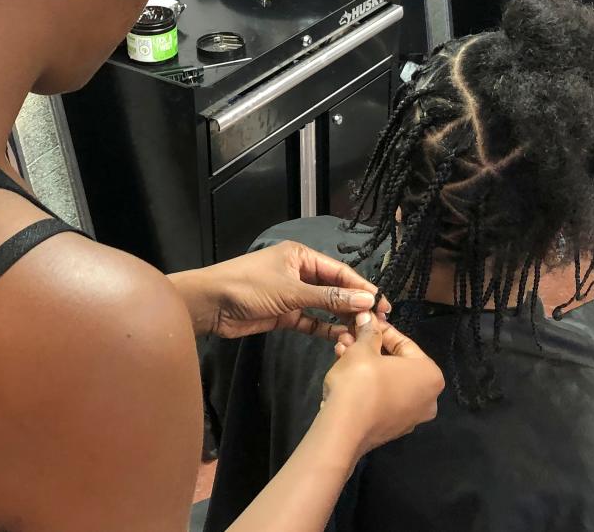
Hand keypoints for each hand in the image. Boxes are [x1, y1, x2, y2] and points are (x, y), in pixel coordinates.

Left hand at [170, 241, 390, 338]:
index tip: (382, 304)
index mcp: (301, 256)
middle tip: (378, 322)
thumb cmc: (249, 287)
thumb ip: (329, 298)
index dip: (362, 287)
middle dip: (354, 305)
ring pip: (324, 307)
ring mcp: (291, 294)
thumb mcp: (291, 291)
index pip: (340, 271)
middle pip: (334, 289)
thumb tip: (366, 300)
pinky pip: (311, 321)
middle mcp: (299, 272)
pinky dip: (325, 329)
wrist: (210, 305)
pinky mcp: (284, 314)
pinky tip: (342, 338)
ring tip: (363, 333)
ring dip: (342, 319)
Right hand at [321, 312, 443, 455]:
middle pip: (395, 363)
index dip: (380, 329)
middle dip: (369, 348)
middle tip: (348, 336)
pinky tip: (344, 373)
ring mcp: (411, 417)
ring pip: (386, 381)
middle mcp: (428, 398)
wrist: (344, 430)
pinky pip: (381, 398)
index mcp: (430, 375)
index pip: (404, 343)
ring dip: (364, 364)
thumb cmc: (361, 382)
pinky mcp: (392, 429)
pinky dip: (366, 385)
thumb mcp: (363, 349)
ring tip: (340, 351)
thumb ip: (368, 331)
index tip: (364, 321)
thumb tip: (367, 316)